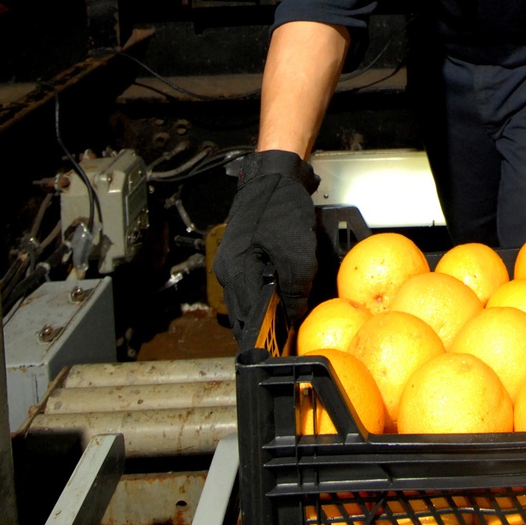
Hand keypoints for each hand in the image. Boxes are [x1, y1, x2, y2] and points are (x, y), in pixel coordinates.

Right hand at [214, 150, 318, 341]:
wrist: (276, 173)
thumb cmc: (281, 208)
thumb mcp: (296, 253)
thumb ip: (295, 288)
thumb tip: (296, 314)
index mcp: (235, 272)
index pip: (245, 320)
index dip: (263, 338)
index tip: (279, 351)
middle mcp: (228, 269)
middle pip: (245, 311)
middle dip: (265, 327)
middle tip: (286, 340)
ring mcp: (235, 260)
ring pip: (250, 297)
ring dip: (269, 308)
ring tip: (289, 319)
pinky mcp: (245, 252)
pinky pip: (255, 281)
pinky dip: (269, 291)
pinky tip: (287, 293)